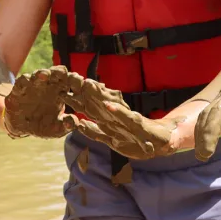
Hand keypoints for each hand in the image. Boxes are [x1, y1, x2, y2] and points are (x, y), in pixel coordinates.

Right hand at [3, 66, 74, 138]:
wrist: (21, 127)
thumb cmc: (42, 125)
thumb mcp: (56, 129)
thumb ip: (66, 126)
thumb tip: (75, 123)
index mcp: (61, 92)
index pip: (71, 82)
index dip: (76, 82)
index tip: (80, 85)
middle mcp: (49, 85)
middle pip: (57, 73)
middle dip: (61, 73)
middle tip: (64, 75)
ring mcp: (34, 85)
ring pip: (40, 74)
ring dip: (43, 73)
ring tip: (45, 76)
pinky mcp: (20, 89)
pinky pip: (22, 81)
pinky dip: (25, 80)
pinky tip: (27, 81)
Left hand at [58, 74, 179, 159]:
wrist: (159, 142)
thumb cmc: (134, 138)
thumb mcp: (110, 137)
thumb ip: (94, 132)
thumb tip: (78, 125)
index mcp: (107, 118)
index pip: (88, 106)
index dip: (75, 98)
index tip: (61, 89)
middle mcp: (116, 114)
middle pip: (97, 100)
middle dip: (83, 89)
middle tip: (70, 77)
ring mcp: (126, 117)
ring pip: (109, 103)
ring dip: (97, 94)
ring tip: (87, 84)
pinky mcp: (138, 124)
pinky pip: (126, 117)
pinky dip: (117, 112)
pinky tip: (108, 106)